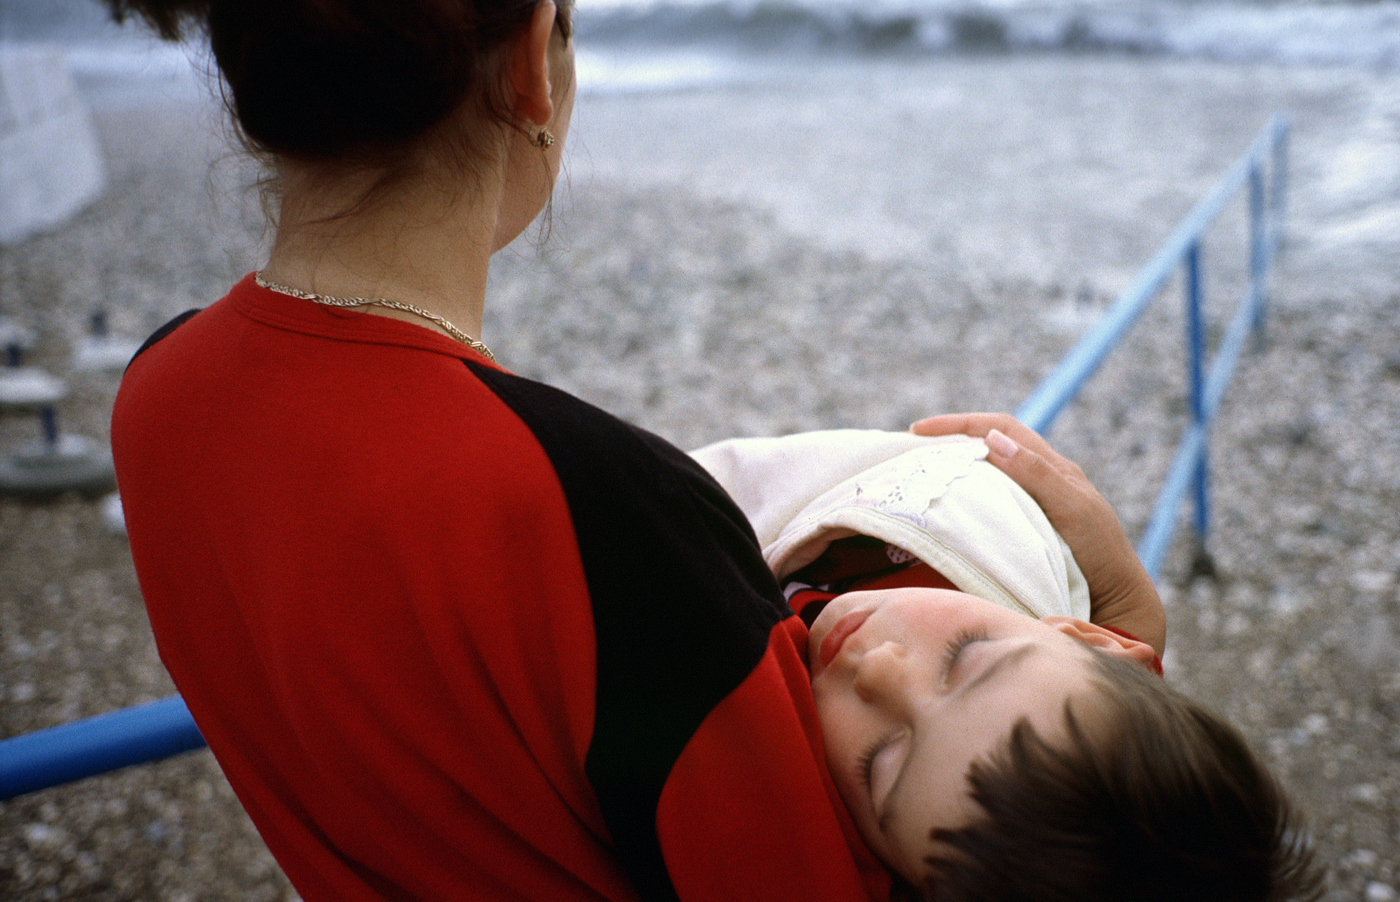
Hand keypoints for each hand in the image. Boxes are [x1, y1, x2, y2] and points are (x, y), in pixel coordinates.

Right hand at [910, 413, 1165, 654]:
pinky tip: (948, 510)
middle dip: (949, 441)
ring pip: (988, 474)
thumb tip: (991, 439)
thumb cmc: (1100, 555)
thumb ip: (1037, 474)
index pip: (999, 428)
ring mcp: (1035, 503)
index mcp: (1053, 467)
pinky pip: (992, 500)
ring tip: (920, 479)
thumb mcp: (1073, 510)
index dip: (959, 424)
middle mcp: (1043, 479)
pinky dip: (966, 496)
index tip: (917, 432)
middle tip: (910, 454)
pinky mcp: (1027, 529)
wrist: (1117, 602)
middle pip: (989, 445)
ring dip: (955, 469)